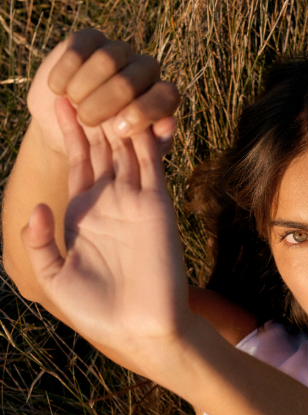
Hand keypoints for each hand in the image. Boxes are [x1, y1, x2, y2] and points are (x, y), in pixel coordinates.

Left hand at [20, 99, 191, 381]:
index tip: (57, 99)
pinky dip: (147, 135)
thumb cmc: (97, 311)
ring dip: (119, 116)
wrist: (141, 329)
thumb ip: (39, 242)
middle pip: (103, 144)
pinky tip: (136, 108)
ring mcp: (135, 201)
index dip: (69, 131)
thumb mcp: (54, 276)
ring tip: (108, 80)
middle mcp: (111, 202)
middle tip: (84, 77)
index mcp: (84, 214)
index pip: (78, 161)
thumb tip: (35, 206)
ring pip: (128, 146)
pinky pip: (152, 162)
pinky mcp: (157, 204)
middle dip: (93, 112)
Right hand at [28, 29, 179, 155]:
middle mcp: (144, 70)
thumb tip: (169, 123)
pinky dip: (66, 72)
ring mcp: (118, 52)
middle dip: (107, 103)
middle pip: (134, 77)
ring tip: (74, 105)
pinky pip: (79, 49)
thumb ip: (154, 144)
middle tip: (87, 121)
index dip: (144, 111)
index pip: (166, 95)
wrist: (68, 135)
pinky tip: (59, 90)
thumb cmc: (108, 151)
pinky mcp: (88, 40)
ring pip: (108, 59)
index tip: (120, 130)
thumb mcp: (132, 156)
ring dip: (85, 87)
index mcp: (161, 98)